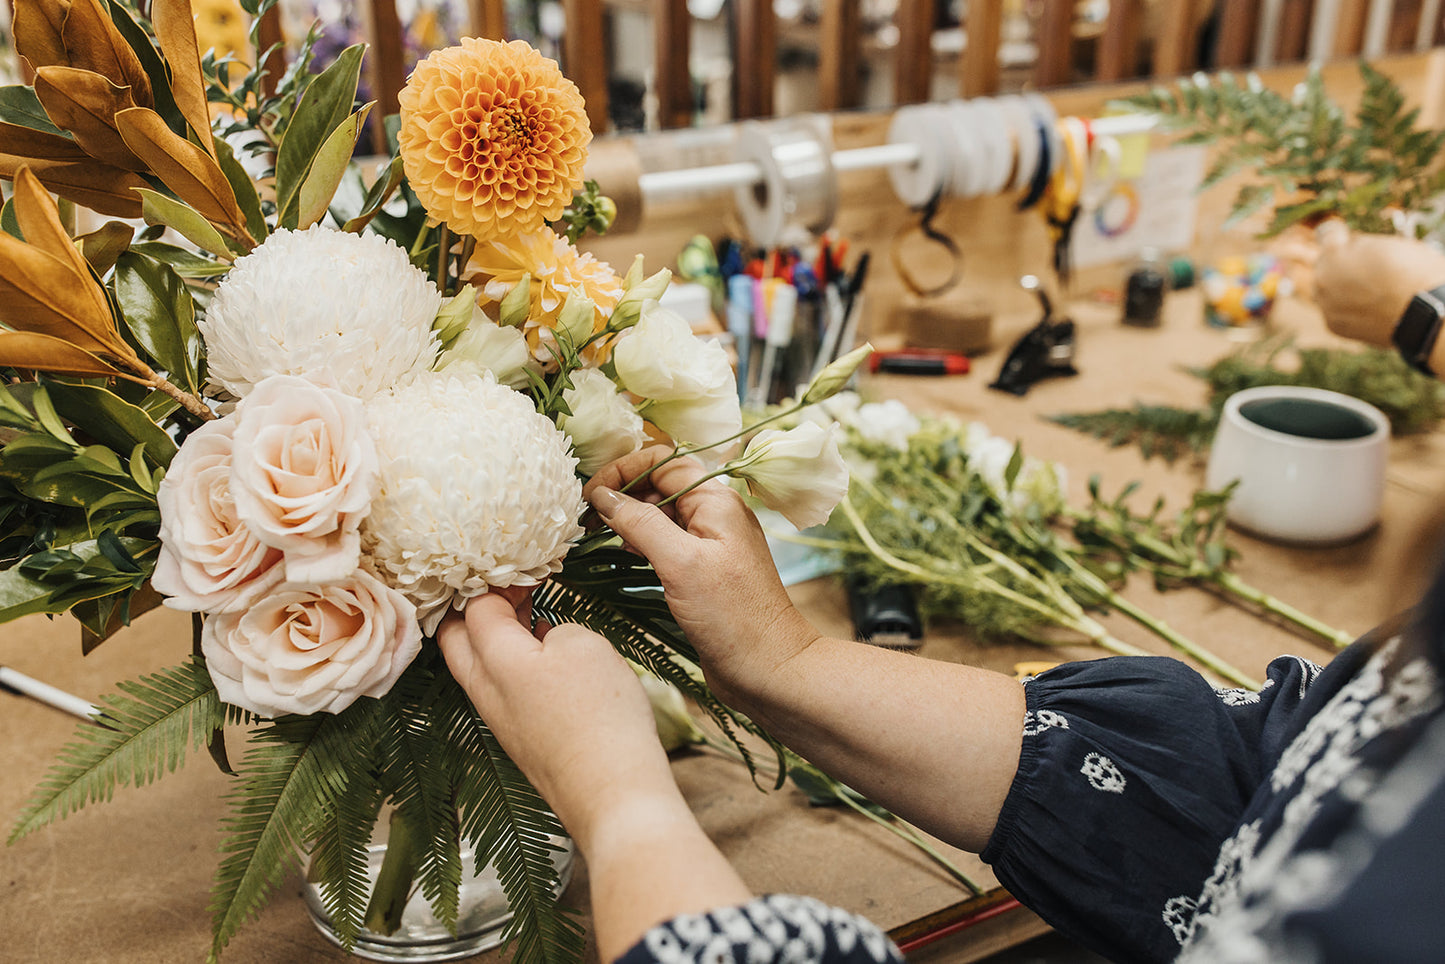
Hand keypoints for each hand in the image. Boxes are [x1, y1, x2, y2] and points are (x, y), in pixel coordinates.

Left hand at [436, 588, 680, 850]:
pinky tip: (550, 659)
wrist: (612, 793)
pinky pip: (502, 692)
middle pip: (456, 638)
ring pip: (477, 667)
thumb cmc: (599, 715)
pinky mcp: (520, 740)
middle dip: (478, 607)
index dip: (498, 579)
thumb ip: (554, 628)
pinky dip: (515, 665)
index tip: (527, 569)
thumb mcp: (583, 644)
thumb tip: (545, 639)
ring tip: (534, 616)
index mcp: (493, 660)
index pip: (474, 605)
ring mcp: (499, 720)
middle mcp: (484, 691)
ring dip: (497, 637)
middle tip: (515, 589)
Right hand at [583, 446, 818, 705]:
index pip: (663, 462)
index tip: (590, 495)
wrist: (769, 669)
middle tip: (587, 520)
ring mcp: (711, 544)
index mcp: (717, 501)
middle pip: (660, 485)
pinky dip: (642, 544)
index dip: (623, 471)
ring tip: (600, 537)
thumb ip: (640, 523)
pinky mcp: (704, 571)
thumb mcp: (680, 563)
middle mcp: (716, 515)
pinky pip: (668, 543)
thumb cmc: (732, 616)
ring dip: (630, 520)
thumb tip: (603, 495)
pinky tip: (625, 557)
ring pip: (662, 515)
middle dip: (623, 495)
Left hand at [1313, 219, 1444, 345]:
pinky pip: (1336, 312)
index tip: (1344, 238)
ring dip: (1341, 290)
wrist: (1425, 309)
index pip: (1328, 235)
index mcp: (1334, 251)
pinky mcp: (1332, 325)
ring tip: (1370, 293)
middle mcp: (1322, 277)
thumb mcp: (1388, 244)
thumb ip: (1362, 246)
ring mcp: (1325, 303)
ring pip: (1327, 291)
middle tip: (1366, 271)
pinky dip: (1349, 311)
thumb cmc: (1413, 271)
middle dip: (1341, 266)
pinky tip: (1369, 309)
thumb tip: (1352, 247)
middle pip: (1325, 266)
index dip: (1341, 236)